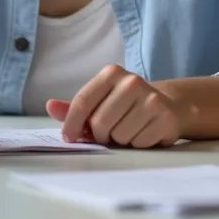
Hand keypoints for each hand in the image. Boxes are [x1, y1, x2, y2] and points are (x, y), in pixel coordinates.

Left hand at [45, 65, 186, 147]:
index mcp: (111, 73)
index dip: (71, 124)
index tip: (68, 137)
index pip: (83, 101)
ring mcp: (151, 99)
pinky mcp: (165, 117)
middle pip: (100, 123)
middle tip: (108, 132)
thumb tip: (50, 106)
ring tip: (128, 130)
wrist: (167, 105)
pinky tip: (143, 132)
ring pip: (119, 136)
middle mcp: (132, 81)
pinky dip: (137, 144)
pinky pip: (139, 143)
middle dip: (100, 135)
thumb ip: (74, 107)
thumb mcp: (99, 101)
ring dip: (120, 141)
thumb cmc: (125, 105)